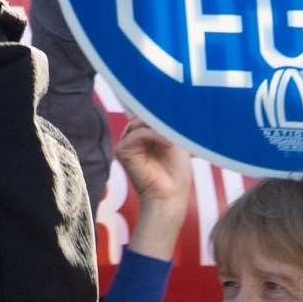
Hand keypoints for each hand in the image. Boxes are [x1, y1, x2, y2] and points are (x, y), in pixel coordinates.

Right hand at [116, 119, 192, 260]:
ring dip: (160, 125)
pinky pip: (138, 134)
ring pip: (140, 121)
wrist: (170, 196)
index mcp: (145, 133)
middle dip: (161, 115)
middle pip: (143, 113)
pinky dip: (155, 135)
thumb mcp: (178, 142)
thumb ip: (172, 124)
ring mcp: (126, 142)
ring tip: (176, 135)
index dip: (162, 108)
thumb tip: (176, 105)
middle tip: (179, 119)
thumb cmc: (176, 174)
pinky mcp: (123, 151)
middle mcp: (133, 136)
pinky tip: (169, 144)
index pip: (149, 111)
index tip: (180, 105)